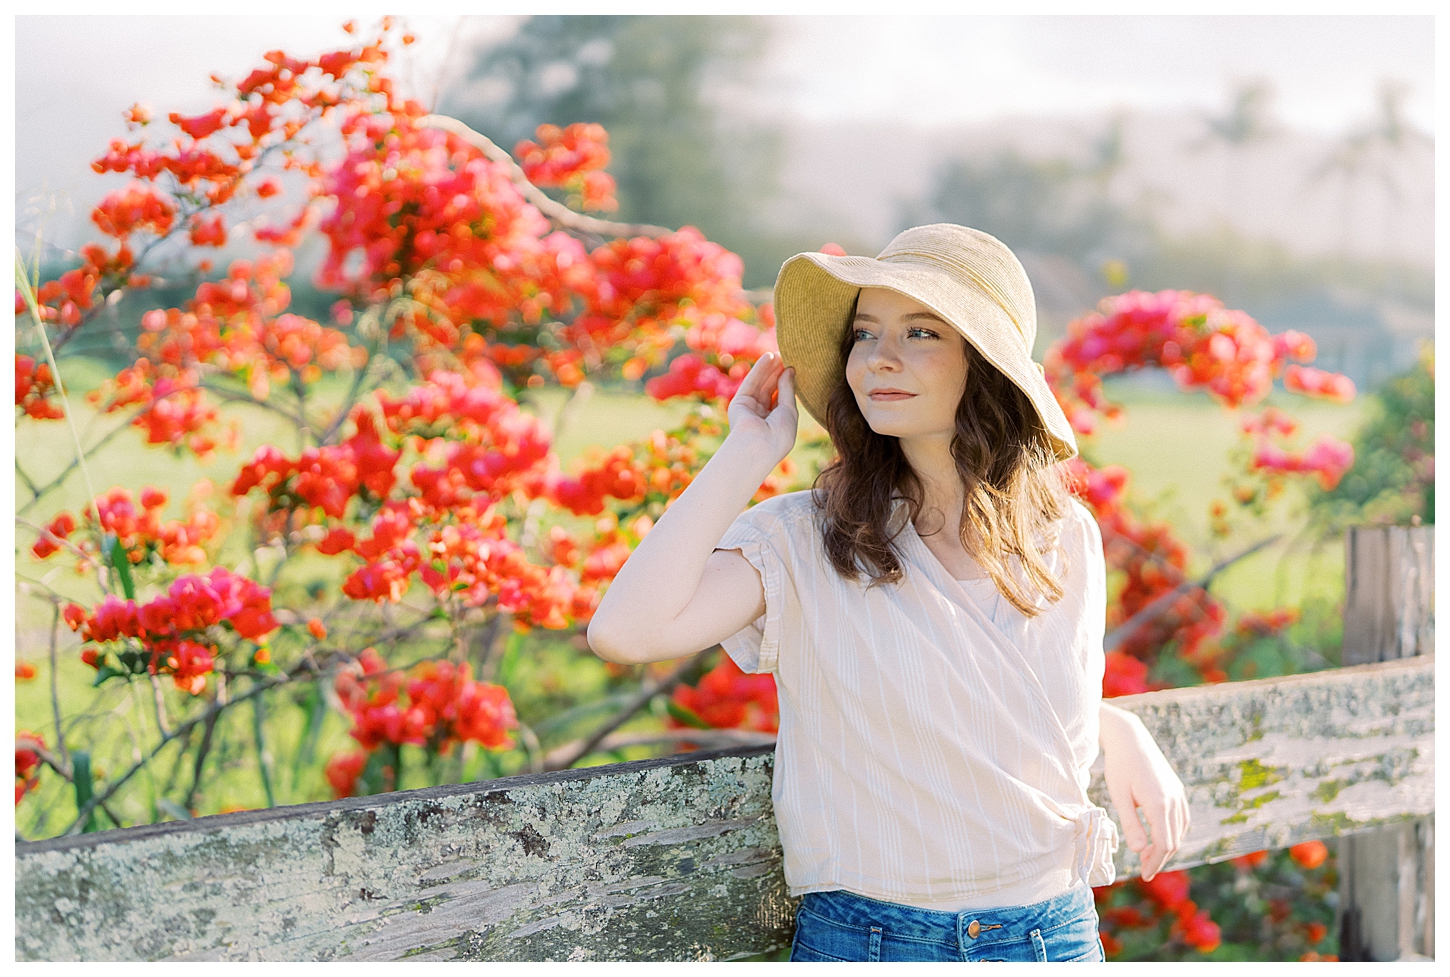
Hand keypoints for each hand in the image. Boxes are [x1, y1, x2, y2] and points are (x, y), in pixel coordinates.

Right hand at [726, 351, 798, 466]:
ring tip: (777, 353)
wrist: (759, 446)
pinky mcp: (740, 402)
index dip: (786, 382)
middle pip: (770, 389)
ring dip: (768, 368)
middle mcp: (761, 416)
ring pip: (760, 384)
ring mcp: (750, 409)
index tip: (793, 367)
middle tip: (785, 356)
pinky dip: (759, 369)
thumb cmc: (779, 435)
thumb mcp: (789, 411)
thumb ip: (788, 390)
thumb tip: (789, 370)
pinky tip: (767, 357)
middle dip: (777, 373)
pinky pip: (751, 382)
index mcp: (776, 422)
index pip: (781, 398)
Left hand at [1100, 704, 1189, 880]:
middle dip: (1160, 858)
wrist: (1129, 738)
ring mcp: (1178, 794)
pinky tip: (1160, 837)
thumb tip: (1139, 851)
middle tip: (1144, 870)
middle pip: (1173, 840)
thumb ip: (1131, 824)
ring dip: (1167, 846)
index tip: (1144, 874)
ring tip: (1148, 856)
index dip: (1154, 862)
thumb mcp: (1119, 796)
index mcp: (1159, 803)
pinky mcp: (1177, 789)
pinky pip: (1181, 818)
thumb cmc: (1119, 766)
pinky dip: (1173, 832)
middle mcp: (1174, 800)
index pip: (1163, 843)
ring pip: (1179, 830)